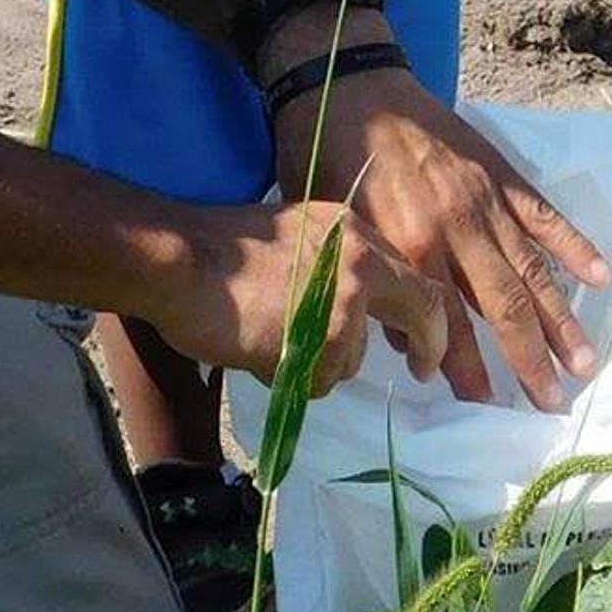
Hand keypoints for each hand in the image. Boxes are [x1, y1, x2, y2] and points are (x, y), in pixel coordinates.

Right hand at [152, 199, 453, 396]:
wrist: (182, 262)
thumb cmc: (221, 249)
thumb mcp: (297, 236)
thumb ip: (336, 264)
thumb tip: (357, 306)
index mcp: (354, 231)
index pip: (414, 274)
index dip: (429, 314)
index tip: (427, 342)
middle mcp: (362, 260)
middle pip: (418, 311)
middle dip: (426, 345)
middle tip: (424, 370)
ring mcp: (347, 301)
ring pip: (353, 356)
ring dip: (321, 362)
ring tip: (273, 340)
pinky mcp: (327, 339)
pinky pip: (322, 380)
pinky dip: (293, 377)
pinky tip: (261, 352)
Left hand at [276, 68, 609, 409]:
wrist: (348, 79)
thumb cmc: (323, 153)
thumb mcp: (333, 227)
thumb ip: (373, 284)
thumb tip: (404, 344)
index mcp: (409, 245)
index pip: (447, 322)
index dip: (466, 368)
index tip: (483, 403)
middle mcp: (455, 227)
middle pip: (502, 306)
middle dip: (528, 359)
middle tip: (550, 402)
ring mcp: (483, 198)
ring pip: (531, 270)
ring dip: (560, 319)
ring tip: (584, 362)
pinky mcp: (498, 171)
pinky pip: (542, 214)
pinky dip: (572, 246)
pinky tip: (601, 277)